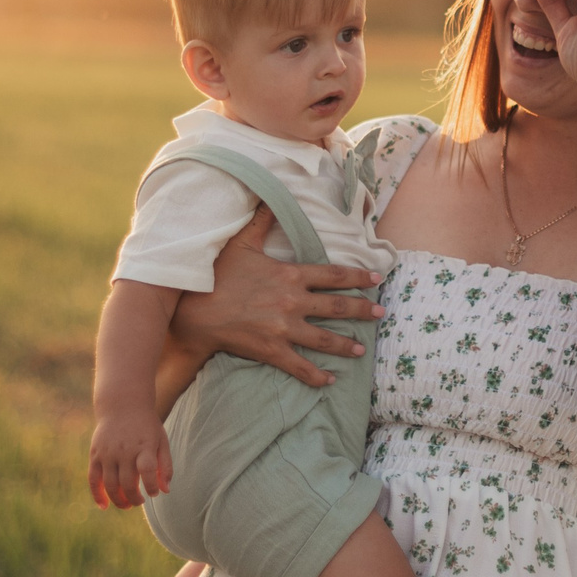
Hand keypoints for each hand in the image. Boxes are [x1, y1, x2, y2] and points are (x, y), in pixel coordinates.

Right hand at [88, 407, 171, 509]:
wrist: (122, 405)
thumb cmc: (146, 427)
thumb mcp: (161, 441)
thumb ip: (166, 466)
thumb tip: (165, 491)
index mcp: (144, 446)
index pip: (148, 471)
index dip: (151, 486)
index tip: (153, 494)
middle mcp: (125, 450)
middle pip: (128, 483)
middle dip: (134, 499)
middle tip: (139, 502)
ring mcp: (108, 453)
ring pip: (110, 485)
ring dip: (118, 500)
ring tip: (126, 505)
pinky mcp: (95, 454)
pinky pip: (93, 479)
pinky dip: (97, 494)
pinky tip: (104, 506)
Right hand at [170, 206, 384, 388]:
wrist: (195, 312)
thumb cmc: (217, 275)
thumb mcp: (241, 243)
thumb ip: (261, 221)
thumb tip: (269, 196)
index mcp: (290, 275)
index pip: (333, 275)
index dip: (357, 277)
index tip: (376, 279)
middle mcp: (293, 302)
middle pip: (336, 307)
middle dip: (362, 310)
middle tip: (381, 314)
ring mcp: (284, 329)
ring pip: (324, 339)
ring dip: (345, 345)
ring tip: (361, 350)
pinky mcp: (272, 351)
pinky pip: (300, 366)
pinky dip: (316, 376)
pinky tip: (330, 380)